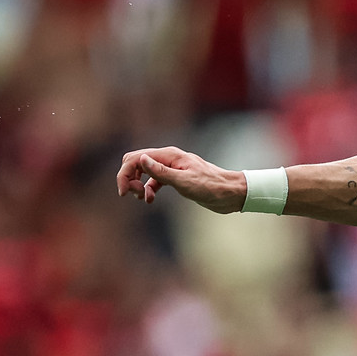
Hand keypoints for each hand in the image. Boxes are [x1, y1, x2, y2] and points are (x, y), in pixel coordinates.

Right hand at [116, 147, 246, 213]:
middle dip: (129, 177)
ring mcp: (172, 168)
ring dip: (138, 184)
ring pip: (144, 171)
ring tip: (143, 198)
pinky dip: (149, 189)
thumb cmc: (212, 187)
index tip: (124, 192)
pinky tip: (149, 200)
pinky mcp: (177, 178)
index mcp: (169, 155)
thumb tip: (141, 160)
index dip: (125, 174)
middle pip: (136, 162)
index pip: (136, 158)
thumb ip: (161, 172)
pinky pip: (155, 180)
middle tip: (134, 194)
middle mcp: (169, 158)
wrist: (232, 193)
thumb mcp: (184, 182)